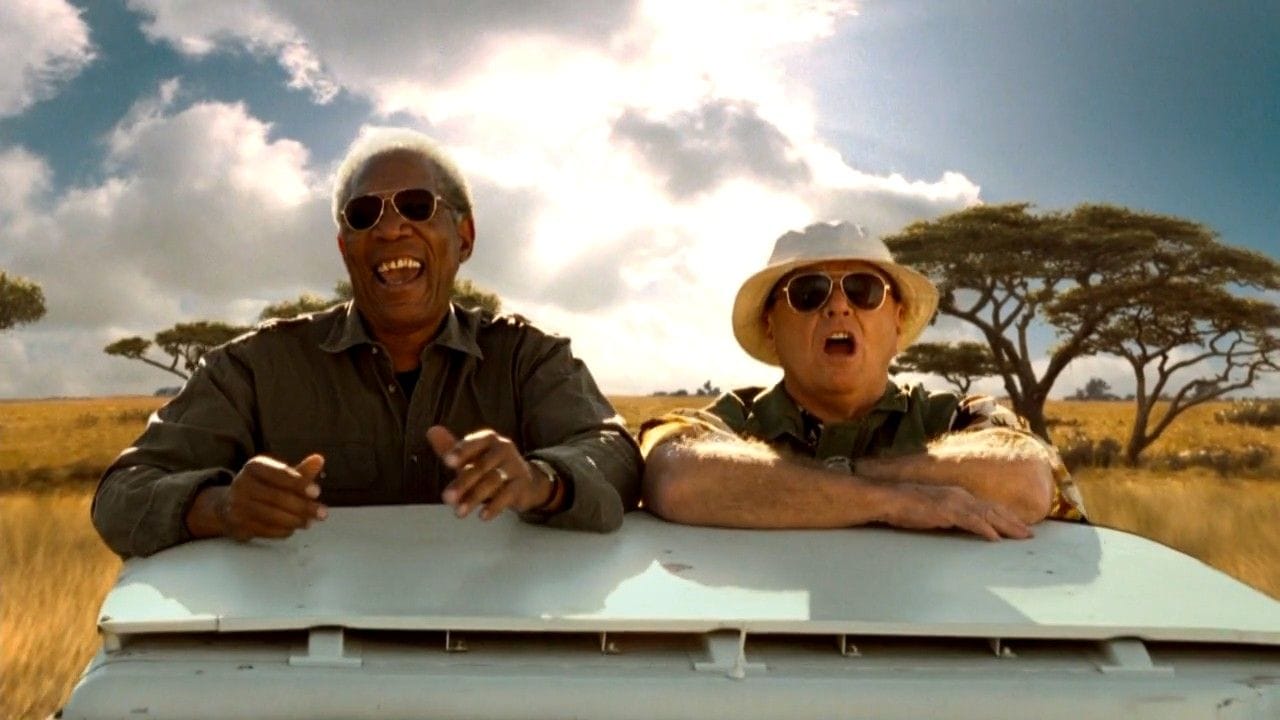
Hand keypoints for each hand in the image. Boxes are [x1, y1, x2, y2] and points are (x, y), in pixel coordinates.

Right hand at [190, 454, 327, 540]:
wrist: (227, 505)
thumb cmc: (262, 487)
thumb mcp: (279, 476)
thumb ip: (300, 471)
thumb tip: (319, 460)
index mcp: (254, 467)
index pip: (279, 474)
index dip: (299, 483)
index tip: (316, 492)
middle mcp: (242, 484)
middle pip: (277, 497)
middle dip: (303, 507)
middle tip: (322, 513)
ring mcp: (237, 505)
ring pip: (272, 516)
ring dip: (295, 520)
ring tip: (309, 521)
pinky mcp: (237, 524)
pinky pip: (265, 530)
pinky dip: (282, 530)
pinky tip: (292, 528)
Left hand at [427, 426, 554, 519]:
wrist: (525, 482)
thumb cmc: (490, 467)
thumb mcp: (470, 458)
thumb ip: (450, 448)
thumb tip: (431, 431)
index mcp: (488, 439)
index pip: (474, 443)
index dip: (461, 452)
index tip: (447, 461)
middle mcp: (503, 450)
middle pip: (481, 466)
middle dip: (462, 483)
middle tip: (446, 498)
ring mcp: (514, 467)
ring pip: (493, 481)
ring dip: (474, 497)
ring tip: (459, 512)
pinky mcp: (521, 486)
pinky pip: (508, 495)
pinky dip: (495, 506)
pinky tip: (482, 516)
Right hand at [879, 483, 1031, 540]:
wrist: (889, 499)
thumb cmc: (907, 507)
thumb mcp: (935, 511)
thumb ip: (950, 516)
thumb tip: (963, 527)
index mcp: (958, 495)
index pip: (988, 506)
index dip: (1006, 516)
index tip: (1021, 526)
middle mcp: (960, 495)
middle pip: (993, 509)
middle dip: (1014, 522)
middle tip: (1030, 535)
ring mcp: (953, 502)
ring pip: (987, 514)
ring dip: (1006, 526)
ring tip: (1021, 536)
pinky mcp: (945, 510)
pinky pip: (970, 521)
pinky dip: (984, 528)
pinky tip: (995, 537)